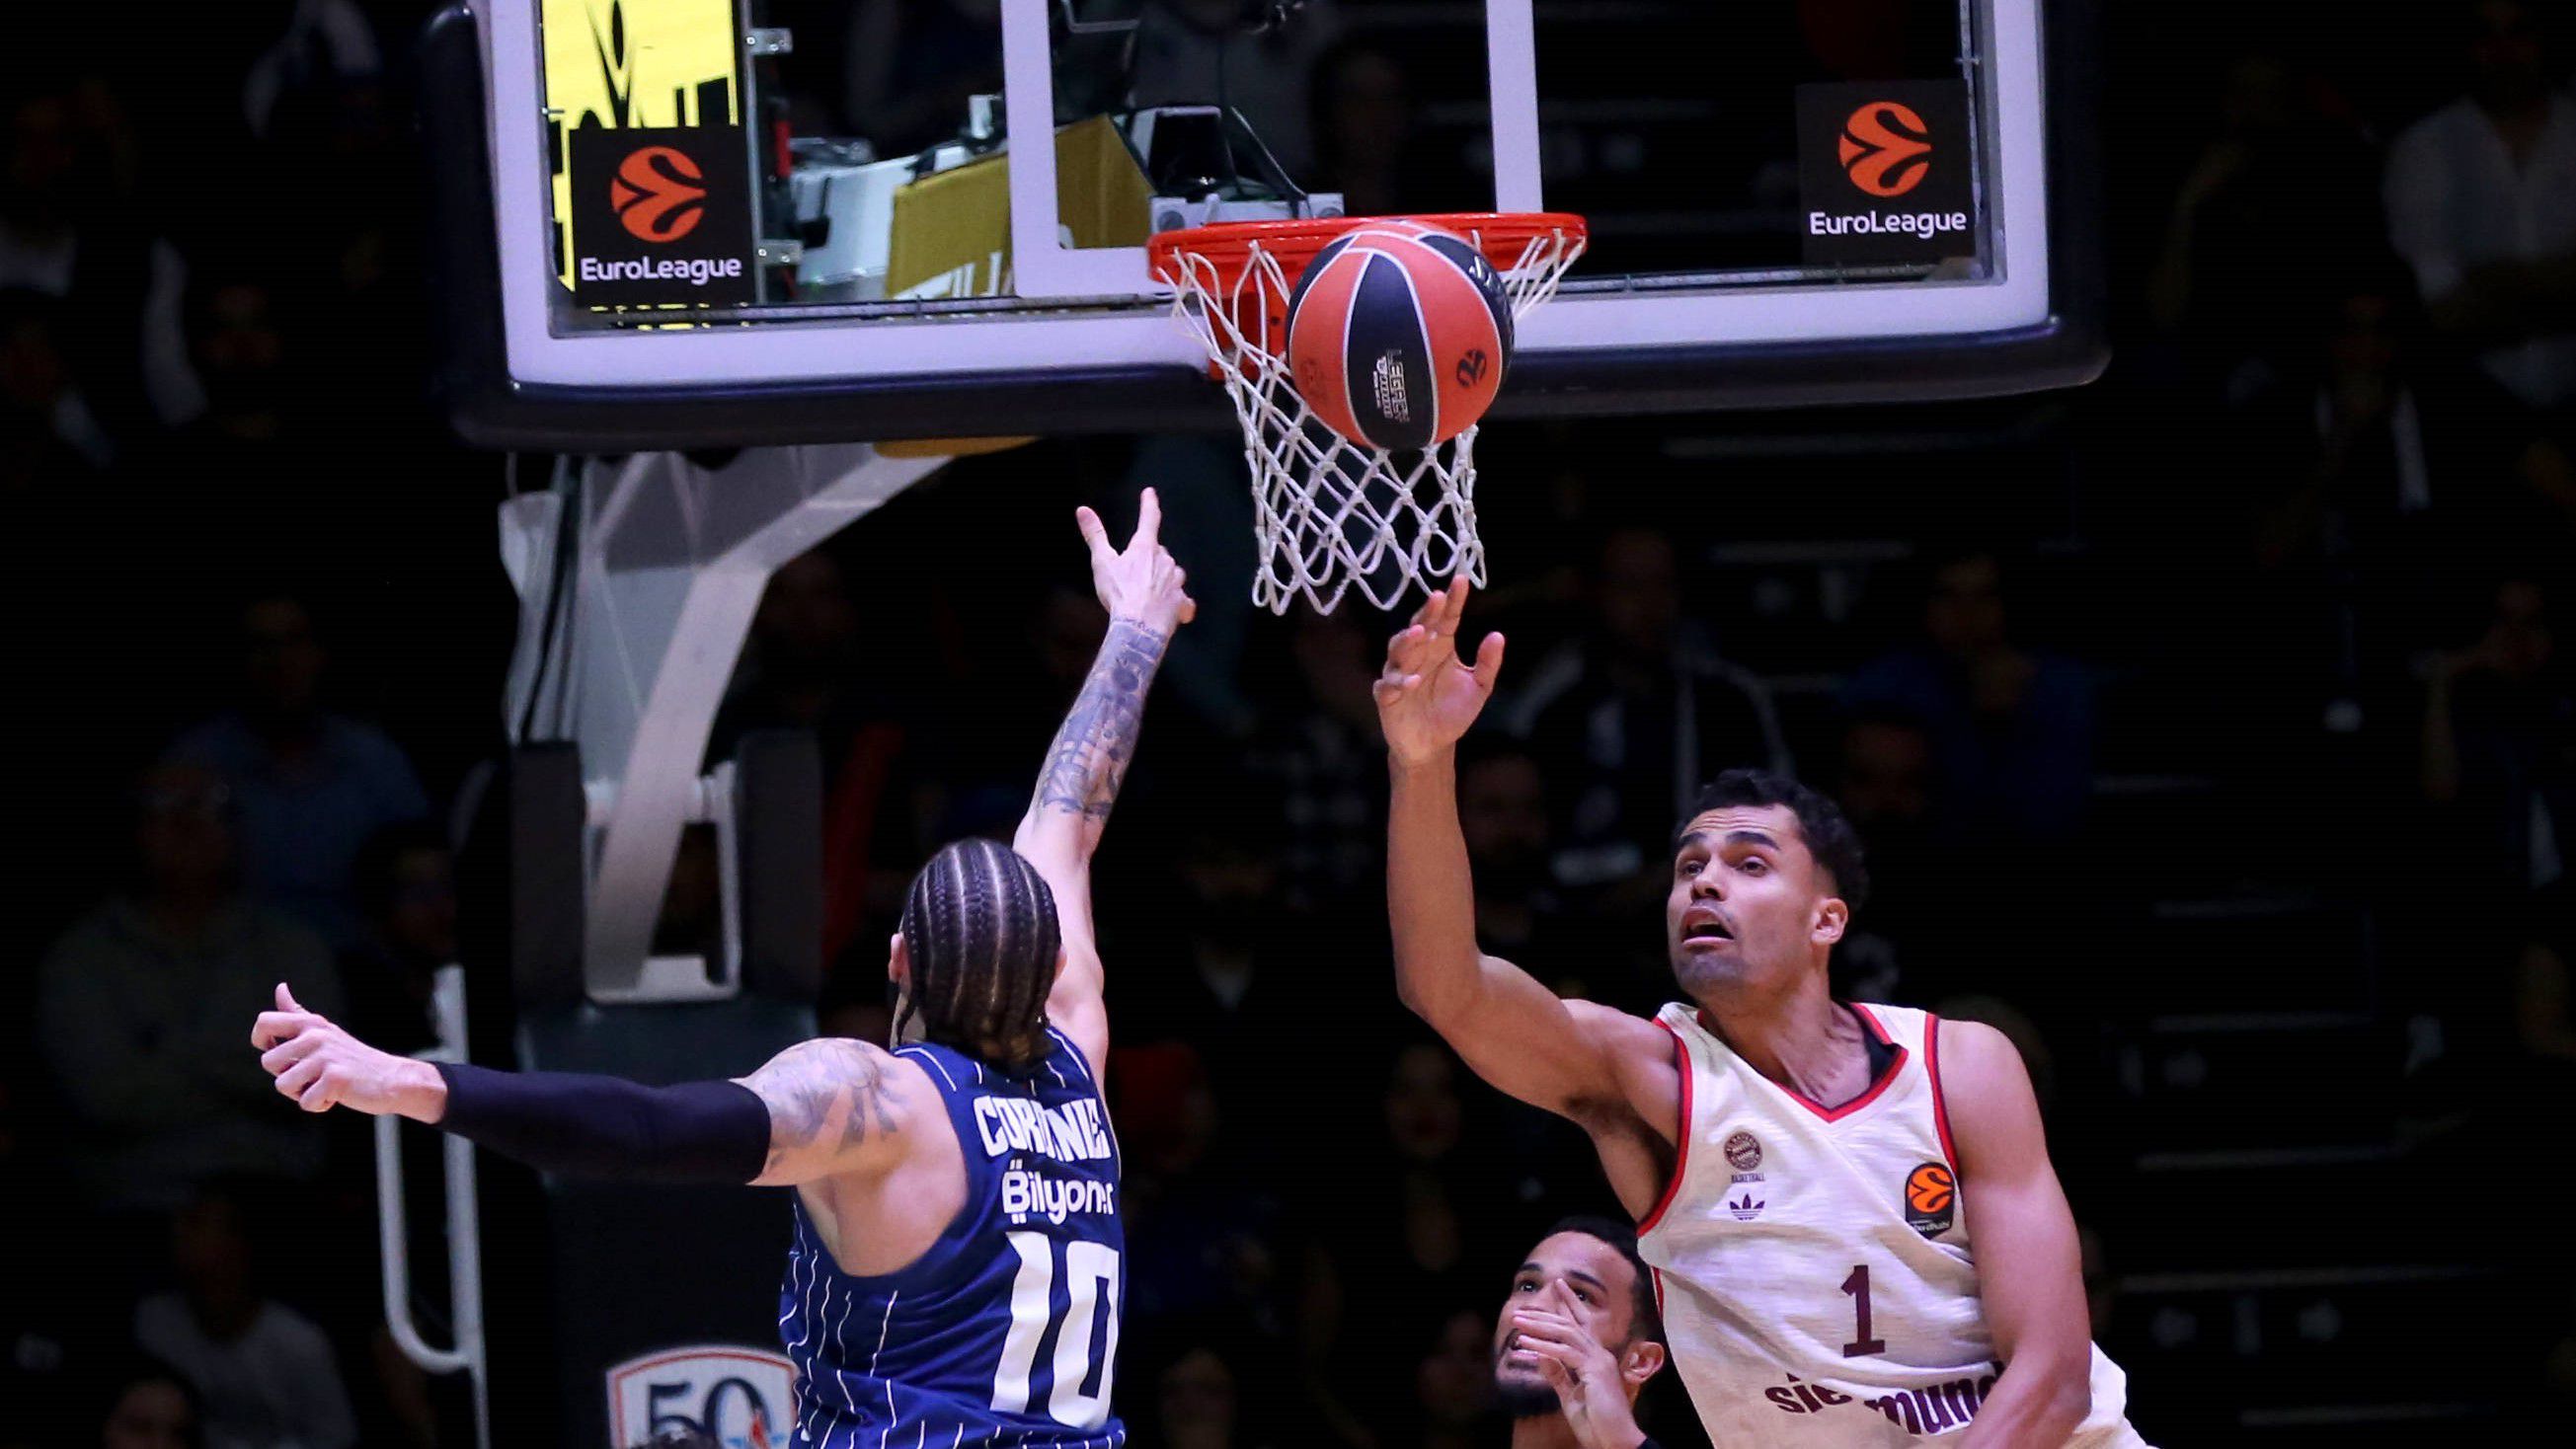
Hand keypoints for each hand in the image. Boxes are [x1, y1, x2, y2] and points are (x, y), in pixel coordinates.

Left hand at [251, 983, 438, 1117]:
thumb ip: (297, 1012)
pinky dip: (319, 1105)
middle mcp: (316, 1036)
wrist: (391, 1079)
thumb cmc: (352, 1058)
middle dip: (285, 1075)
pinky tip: (336, 1095)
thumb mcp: (324, 1030)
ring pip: (283, 1085)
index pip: (264, 1022)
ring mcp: (326, 1057)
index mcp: (310, 1023)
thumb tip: (280, 986)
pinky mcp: (335, 1079)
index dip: (261, 1040)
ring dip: (301, 1093)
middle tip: (312, 1075)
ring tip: (323, 1085)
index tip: (282, 1053)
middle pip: (268, 1062)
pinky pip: (305, 1102)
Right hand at [1076, 487, 1195, 635]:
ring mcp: (1176, 582)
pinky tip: (1172, 611)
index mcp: (1145, 548)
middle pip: (1160, 552)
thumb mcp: (1101, 562)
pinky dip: (1178, 604)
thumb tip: (1082, 510)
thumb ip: (1095, 535)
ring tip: (1148, 594)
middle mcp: (1165, 561)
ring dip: (1164, 579)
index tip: (1150, 493)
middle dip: (1150, 558)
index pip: (1149, 519)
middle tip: (1134, 574)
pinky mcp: (1181, 603)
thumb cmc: (1119, 593)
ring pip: (1172, 574)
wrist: (1138, 627)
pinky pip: (1183, 601)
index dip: (1149, 504)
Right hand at [1373, 579, 1504, 766]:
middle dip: (1427, 613)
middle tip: (1438, 598)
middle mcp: (1418, 655)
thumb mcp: (1479, 688)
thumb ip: (1487, 663)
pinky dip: (1398, 683)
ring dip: (1408, 642)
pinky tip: (1412, 681)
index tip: (1461, 581)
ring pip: (1399, 652)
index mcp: (1441, 647)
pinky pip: (1388, 686)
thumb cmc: (1453, 711)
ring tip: (1421, 633)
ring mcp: (1399, 674)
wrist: (1433, 745)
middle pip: (1420, 628)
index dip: (1453, 601)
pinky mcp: (1387, 697)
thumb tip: (1498, 635)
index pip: (1447, 619)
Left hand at [1509, 1282, 1647, 1448]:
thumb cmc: (1597, 1423)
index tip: (1558, 1287)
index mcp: (1596, 1359)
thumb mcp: (1571, 1396)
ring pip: (1566, 1333)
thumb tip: (1542, 1356)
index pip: (1582, 1325)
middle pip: (1571, 1324)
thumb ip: (1558, 1375)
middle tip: (1523, 1308)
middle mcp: (1600, 1355)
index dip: (1569, 1305)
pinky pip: (1564, 1352)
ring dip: (1539, 1325)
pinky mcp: (1594, 1370)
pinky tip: (1525, 1343)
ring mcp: (1599, 1361)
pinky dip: (1543, 1346)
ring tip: (1517, 1321)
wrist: (1615, 1441)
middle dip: (1546, 1314)